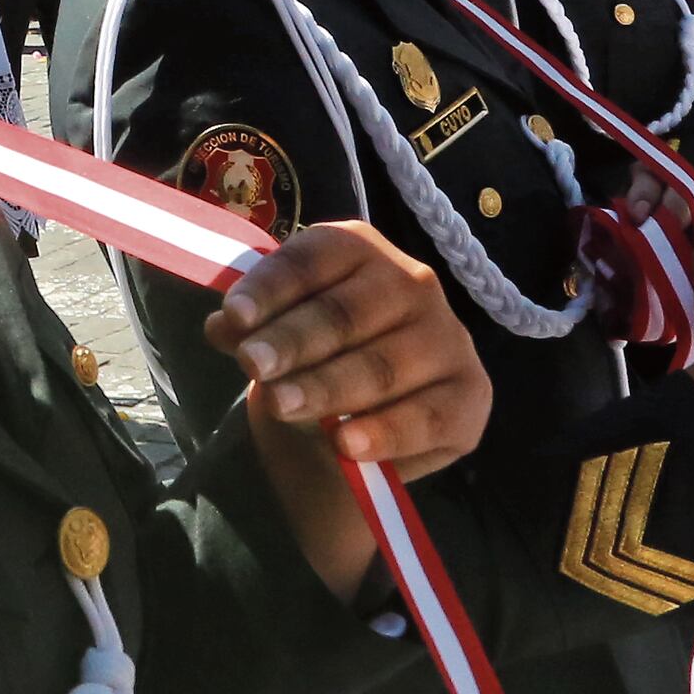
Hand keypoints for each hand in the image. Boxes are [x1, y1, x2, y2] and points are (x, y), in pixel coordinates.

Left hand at [207, 224, 489, 598]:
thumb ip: (252, 326)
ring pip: (382, 365)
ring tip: (282, 405)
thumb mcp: (275, 336)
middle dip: (292, 341)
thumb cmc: (314, 358)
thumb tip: (223, 326)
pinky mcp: (470, 395)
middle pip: (345, 313)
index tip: (232, 317)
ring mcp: (448, 338)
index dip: (269, 288)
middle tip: (249, 366)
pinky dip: (384, 432)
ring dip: (327, 387)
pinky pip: (427, 416)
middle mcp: (413, 282)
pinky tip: (345, 443)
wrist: (364, 419)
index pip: (311, 260)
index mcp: (360, 250)